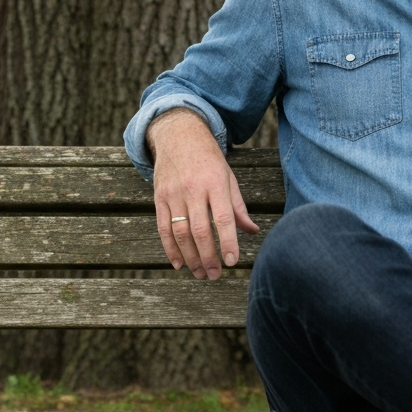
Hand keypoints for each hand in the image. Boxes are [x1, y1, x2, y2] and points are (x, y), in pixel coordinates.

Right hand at [147, 109, 259, 278]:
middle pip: (200, 230)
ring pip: (181, 233)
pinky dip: (170, 248)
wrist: (179, 136)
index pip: (223, 218)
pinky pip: (163, 228)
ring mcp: (174, 194)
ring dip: (191, 257)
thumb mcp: (228, 177)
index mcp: (216, 183)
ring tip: (200, 273)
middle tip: (214, 275)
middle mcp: (194, 189)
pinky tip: (179, 264)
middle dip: (208, 257)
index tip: (232, 262)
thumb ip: (238, 207)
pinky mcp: (159, 198)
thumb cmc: (209, 160)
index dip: (228, 242)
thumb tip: (252, 232)